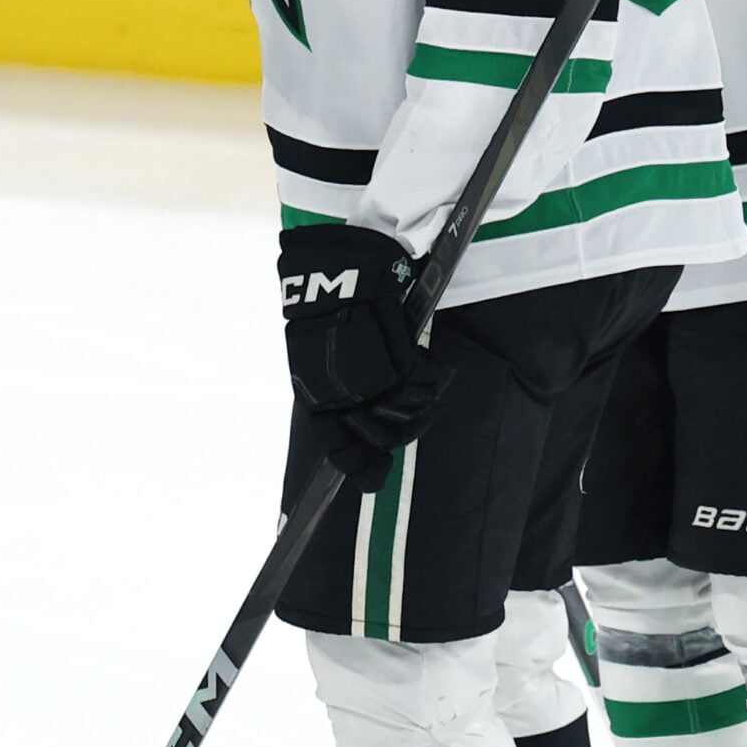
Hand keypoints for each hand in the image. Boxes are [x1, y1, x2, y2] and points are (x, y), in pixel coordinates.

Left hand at [279, 224, 443, 490]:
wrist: (340, 268)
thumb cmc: (332, 310)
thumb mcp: (321, 353)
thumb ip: (335, 388)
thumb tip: (355, 418)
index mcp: (317, 393)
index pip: (338, 445)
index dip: (358, 466)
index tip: (374, 479)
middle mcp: (341, 393)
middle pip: (383, 436)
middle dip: (399, 429)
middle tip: (407, 408)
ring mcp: (370, 379)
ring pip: (408, 416)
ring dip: (418, 404)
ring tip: (417, 380)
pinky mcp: (397, 359)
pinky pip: (423, 385)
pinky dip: (429, 377)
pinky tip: (423, 362)